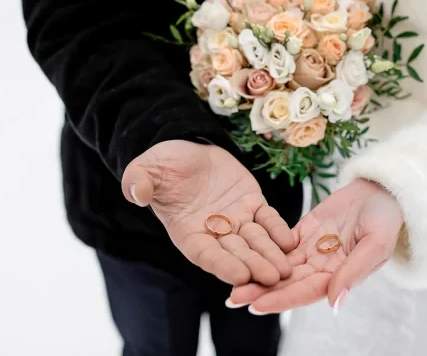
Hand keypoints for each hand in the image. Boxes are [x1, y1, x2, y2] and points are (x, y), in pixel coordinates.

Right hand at [121, 140, 295, 285]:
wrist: (187, 148)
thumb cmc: (163, 164)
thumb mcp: (146, 169)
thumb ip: (140, 182)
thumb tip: (136, 192)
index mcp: (186, 231)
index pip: (206, 254)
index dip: (222, 265)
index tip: (240, 276)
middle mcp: (213, 231)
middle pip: (235, 253)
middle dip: (254, 266)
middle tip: (272, 279)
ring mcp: (235, 219)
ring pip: (255, 241)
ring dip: (270, 255)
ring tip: (286, 269)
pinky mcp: (251, 203)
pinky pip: (267, 219)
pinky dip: (278, 229)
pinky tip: (290, 241)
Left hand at [230, 179, 403, 313]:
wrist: (383, 191)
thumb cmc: (386, 219)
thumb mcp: (375, 245)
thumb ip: (354, 273)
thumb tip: (335, 303)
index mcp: (340, 275)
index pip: (306, 292)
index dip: (282, 300)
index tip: (258, 306)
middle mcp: (322, 267)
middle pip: (287, 283)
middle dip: (261, 291)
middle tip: (233, 298)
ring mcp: (311, 250)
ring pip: (279, 266)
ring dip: (256, 274)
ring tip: (231, 281)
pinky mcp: (303, 232)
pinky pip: (279, 243)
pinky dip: (261, 250)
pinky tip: (241, 254)